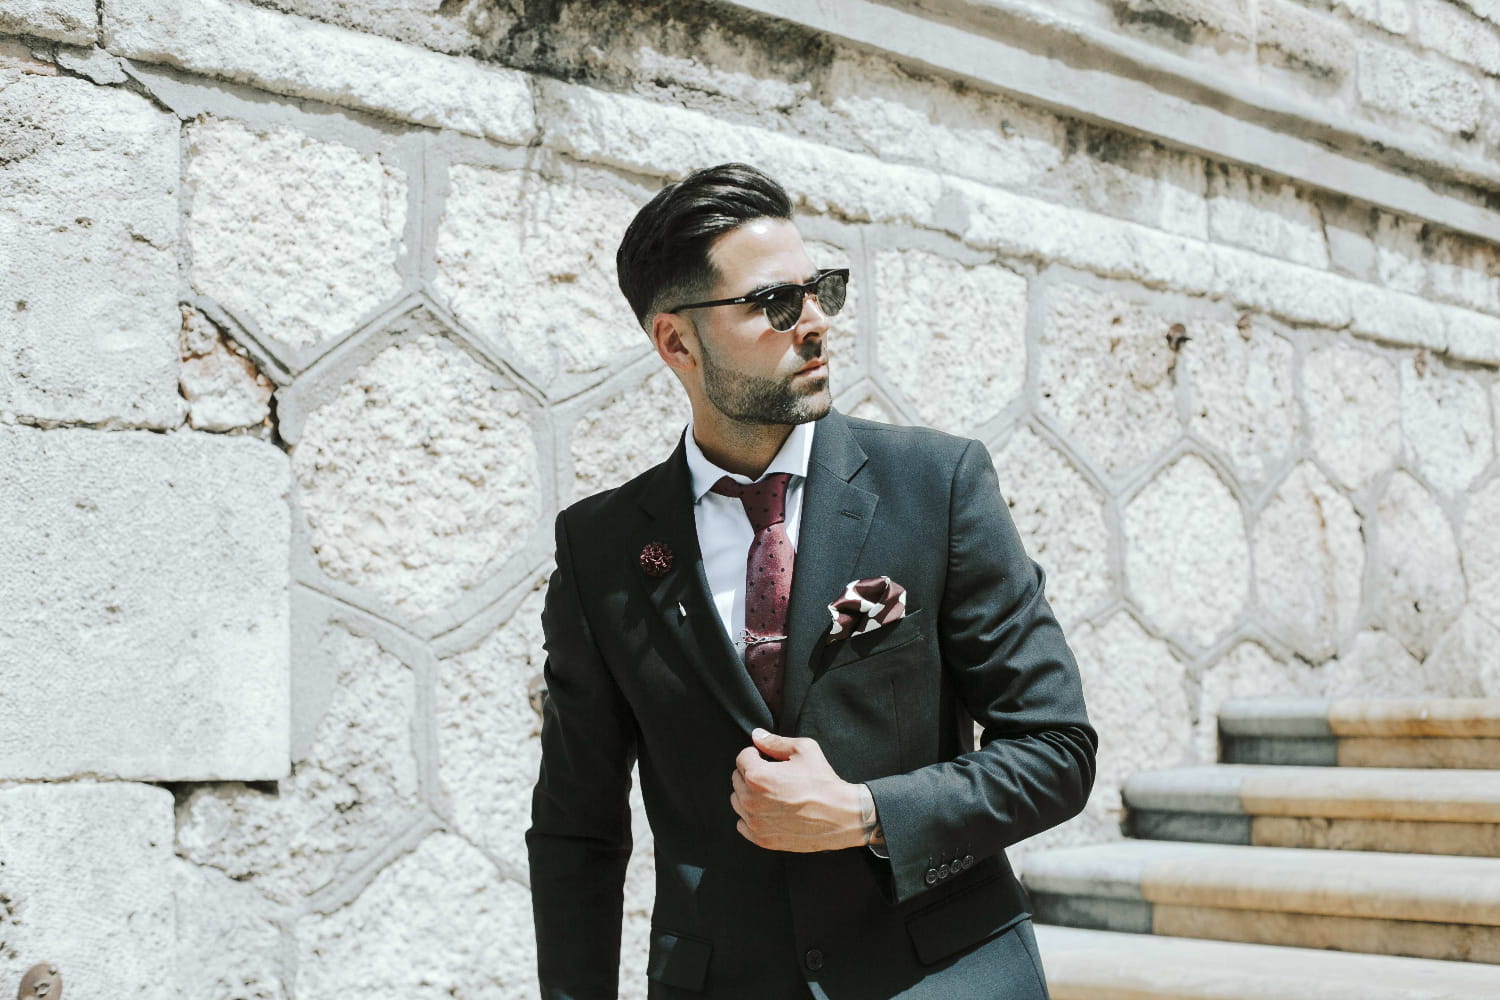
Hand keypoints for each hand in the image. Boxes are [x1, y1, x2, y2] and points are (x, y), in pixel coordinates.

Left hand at [730, 729, 879, 851]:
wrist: (841, 816)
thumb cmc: (823, 782)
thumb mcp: (804, 750)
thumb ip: (775, 742)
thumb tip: (757, 735)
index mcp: (758, 776)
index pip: (742, 758)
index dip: (756, 755)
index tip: (767, 759)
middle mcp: (751, 800)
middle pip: (737, 779)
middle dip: (751, 773)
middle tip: (773, 776)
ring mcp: (755, 822)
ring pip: (737, 801)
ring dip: (749, 794)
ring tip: (772, 793)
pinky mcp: (762, 839)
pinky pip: (742, 823)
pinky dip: (751, 816)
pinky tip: (769, 810)